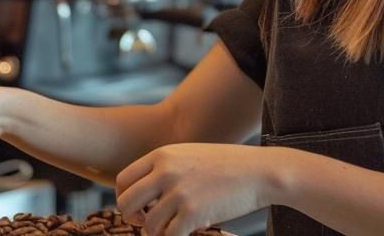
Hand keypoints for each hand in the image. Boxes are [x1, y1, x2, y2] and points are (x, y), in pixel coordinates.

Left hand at [116, 143, 279, 235]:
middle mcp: (166, 172)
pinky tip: (186, 231)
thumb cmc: (227, 165)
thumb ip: (165, 168)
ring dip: (157, 232)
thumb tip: (142, 193)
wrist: (260, 171)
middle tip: (146, 221)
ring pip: (148, 225)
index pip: (123, 180)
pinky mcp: (194, 213)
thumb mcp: (190, 155)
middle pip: (126, 203)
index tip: (139, 207)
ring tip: (173, 227)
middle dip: (133, 218)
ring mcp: (179, 193)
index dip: (125, 198)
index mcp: (163, 155)